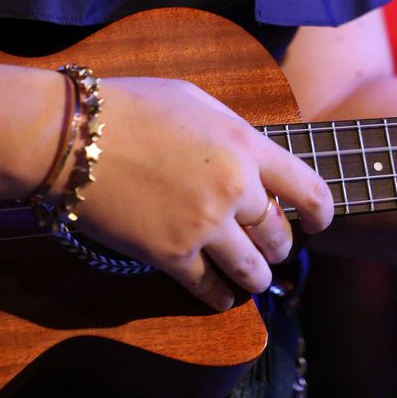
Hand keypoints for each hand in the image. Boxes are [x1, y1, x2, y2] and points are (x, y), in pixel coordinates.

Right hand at [60, 75, 332, 309]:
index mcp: (244, 144)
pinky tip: (220, 293)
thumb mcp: (196, 101)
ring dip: (255, 277)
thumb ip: (234, 133)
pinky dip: (220, 296)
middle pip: (280, 236)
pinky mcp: (171, 255)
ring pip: (253, 272)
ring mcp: (203, 225)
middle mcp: (234, 188)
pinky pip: (210, 290)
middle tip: (268, 244)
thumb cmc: (131, 107)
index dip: (322, 213)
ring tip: (249, 275)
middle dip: (278, 244)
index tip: (318, 223)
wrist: (75, 135)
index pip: (310, 190)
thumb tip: (256, 160)